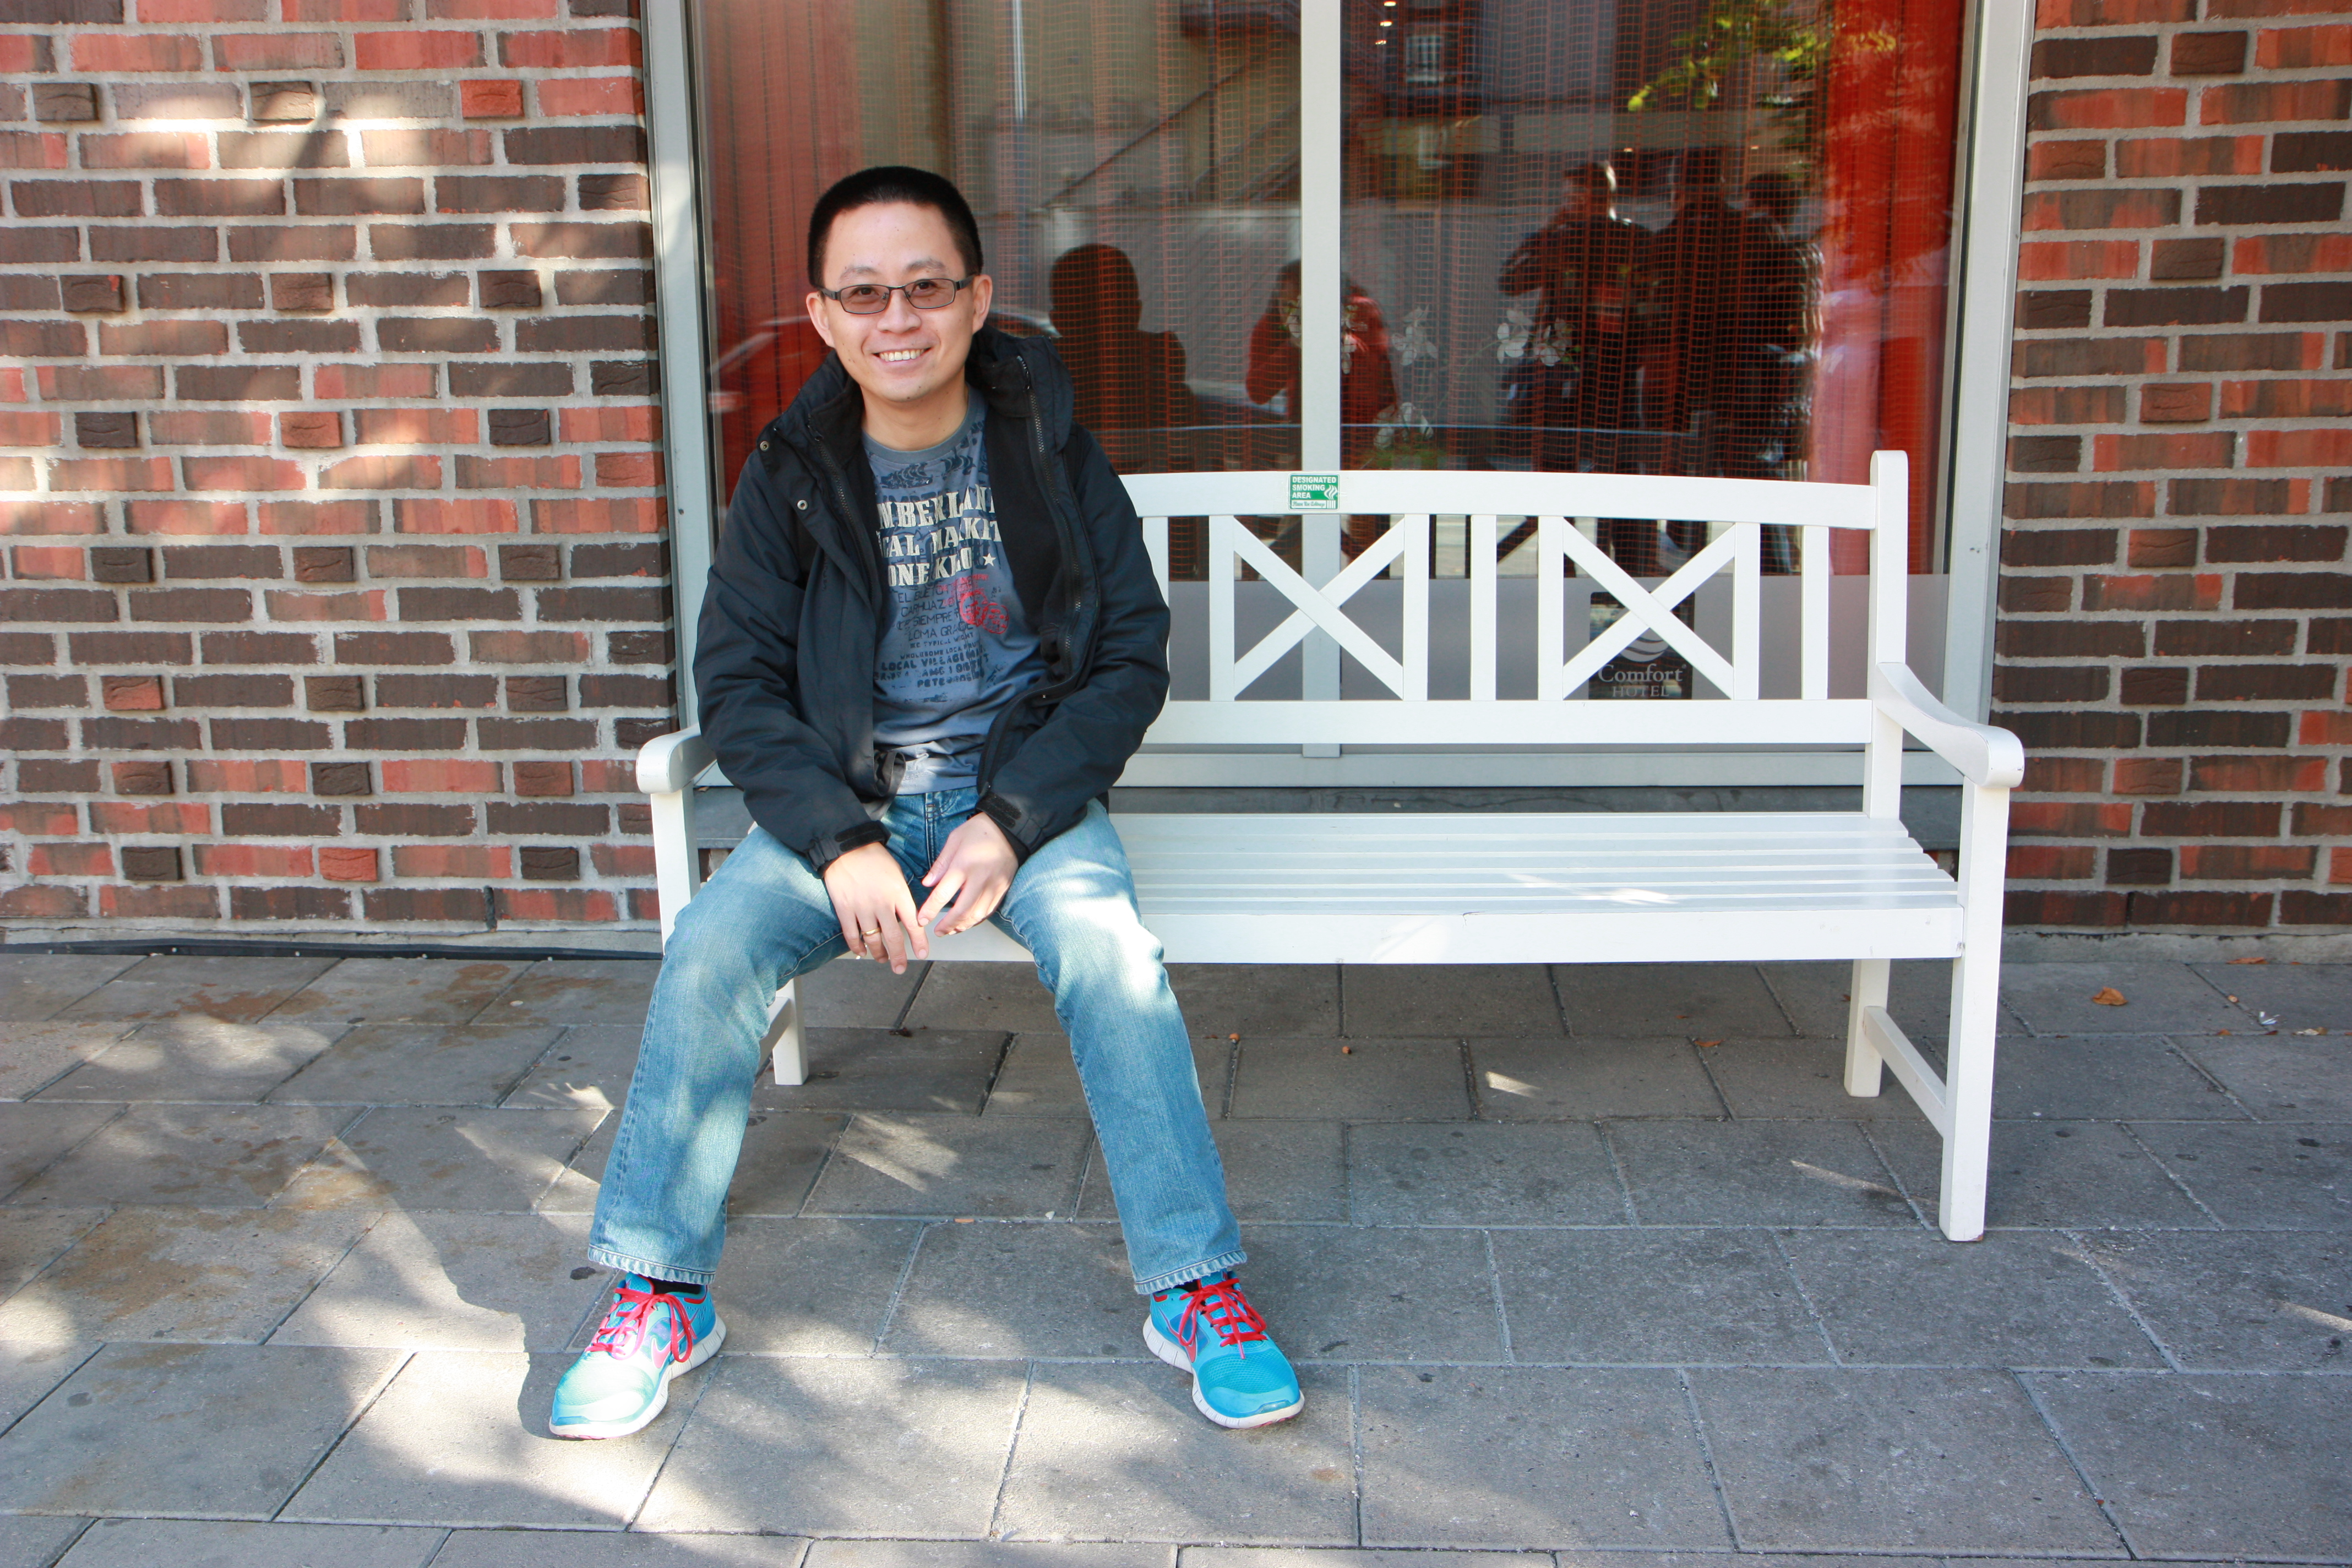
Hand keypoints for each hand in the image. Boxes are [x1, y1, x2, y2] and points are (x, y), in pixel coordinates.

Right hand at [822, 841, 924, 972]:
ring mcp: (862, 908)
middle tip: (900, 967)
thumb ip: (902, 897)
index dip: (918, 942)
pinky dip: (857, 946)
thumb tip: (909, 917)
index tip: (922, 954)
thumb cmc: (875, 859)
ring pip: (873, 939)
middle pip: (893, 937)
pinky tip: (862, 951)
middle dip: (898, 956)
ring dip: (879, 953)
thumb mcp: (897, 874)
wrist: (847, 848)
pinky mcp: (845, 909)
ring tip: (882, 959)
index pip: (913, 924)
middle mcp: (882, 904)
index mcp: (898, 893)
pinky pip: (852, 934)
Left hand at [917, 812, 1018, 938]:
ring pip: (977, 915)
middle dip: (947, 925)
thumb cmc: (978, 831)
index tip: (921, 919)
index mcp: (963, 865)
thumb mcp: (954, 840)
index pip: (943, 894)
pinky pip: (989, 911)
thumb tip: (927, 884)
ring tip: (951, 930)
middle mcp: (980, 879)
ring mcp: (994, 886)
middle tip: (937, 932)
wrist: (1009, 829)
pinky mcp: (1003, 889)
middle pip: (962, 911)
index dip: (930, 910)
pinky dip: (977, 920)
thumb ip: (940, 864)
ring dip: (962, 926)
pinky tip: (967, 922)